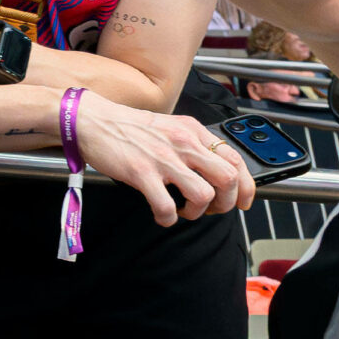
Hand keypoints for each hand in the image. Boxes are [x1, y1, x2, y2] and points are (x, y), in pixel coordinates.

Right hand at [69, 93, 253, 225]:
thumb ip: (192, 144)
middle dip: (226, 203)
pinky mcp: (141, 172)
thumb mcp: (170, 127)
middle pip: (228, 178)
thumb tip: (211, 170)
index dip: (246, 186)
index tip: (242, 200)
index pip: (235, 159)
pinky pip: (166, 206)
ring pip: (203, 194)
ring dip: (197, 211)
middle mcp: (183, 143)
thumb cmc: (129, 128)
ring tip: (184, 211)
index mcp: (193, 131)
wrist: (93, 120)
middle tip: (210, 208)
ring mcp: (163, 158)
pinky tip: (162, 214)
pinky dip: (168, 218)